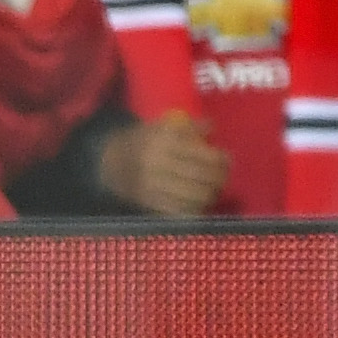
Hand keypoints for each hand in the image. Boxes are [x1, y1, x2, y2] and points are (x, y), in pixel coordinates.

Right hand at [98, 112, 230, 215]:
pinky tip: (201, 203)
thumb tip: (213, 129)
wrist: (110, 162)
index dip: (219, 159)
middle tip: (224, 176)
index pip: (201, 155)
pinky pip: (179, 211)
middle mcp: (157, 164)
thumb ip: (190, 127)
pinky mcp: (149, 203)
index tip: (226, 158)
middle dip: (219, 178)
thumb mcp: (163, 126)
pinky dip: (194, 208)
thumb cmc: (144, 141)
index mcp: (162, 142)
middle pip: (200, 176)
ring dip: (211, 194)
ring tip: (216, 189)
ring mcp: (152, 186)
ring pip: (193, 195)